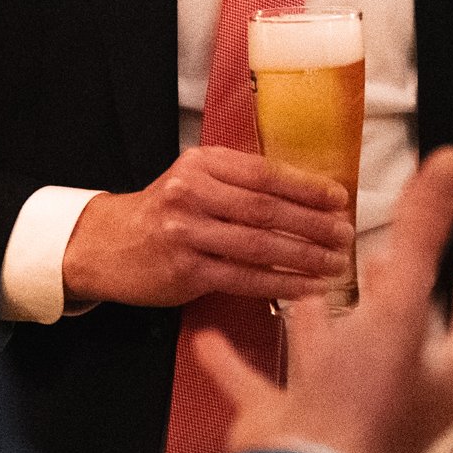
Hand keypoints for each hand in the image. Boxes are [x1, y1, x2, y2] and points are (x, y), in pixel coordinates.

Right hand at [62, 145, 351, 307]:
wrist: (106, 244)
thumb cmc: (163, 212)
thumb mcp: (194, 179)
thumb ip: (239, 181)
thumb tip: (305, 193)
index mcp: (202, 163)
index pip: (264, 173)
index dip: (306, 187)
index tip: (339, 199)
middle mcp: (192, 192)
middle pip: (266, 208)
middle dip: (313, 223)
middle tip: (346, 235)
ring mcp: (187, 232)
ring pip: (258, 245)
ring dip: (304, 257)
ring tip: (336, 263)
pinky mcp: (184, 271)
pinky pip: (243, 278)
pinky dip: (280, 284)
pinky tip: (307, 288)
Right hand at [196, 147, 452, 452]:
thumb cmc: (361, 400)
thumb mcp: (399, 303)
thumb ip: (423, 233)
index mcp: (436, 376)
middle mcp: (393, 398)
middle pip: (402, 342)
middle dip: (392, 299)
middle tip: (385, 259)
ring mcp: (336, 413)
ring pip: (330, 360)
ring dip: (317, 324)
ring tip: (303, 283)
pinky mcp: (284, 422)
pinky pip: (258, 385)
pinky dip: (235, 361)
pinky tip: (211, 335)